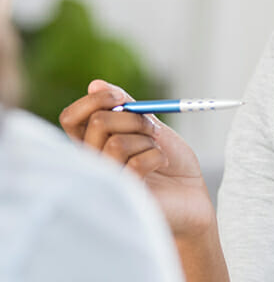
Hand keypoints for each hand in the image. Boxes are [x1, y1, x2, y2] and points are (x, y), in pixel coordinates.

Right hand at [60, 79, 214, 239]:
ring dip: (147, 140)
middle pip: (97, 123)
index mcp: (94, 144)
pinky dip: (156, 157)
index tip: (119, 97)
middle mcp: (93, 163)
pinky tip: (160, 167)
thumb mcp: (150, 128)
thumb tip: (95, 84)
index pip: (71, 118)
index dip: (93, 101)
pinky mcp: (123, 196)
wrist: (194, 197)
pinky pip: (135, 163)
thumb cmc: (171, 164)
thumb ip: (126, 107)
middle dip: (133, 117)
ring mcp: (105, 181)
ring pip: (116, 143)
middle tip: (153, 128)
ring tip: (158, 152)